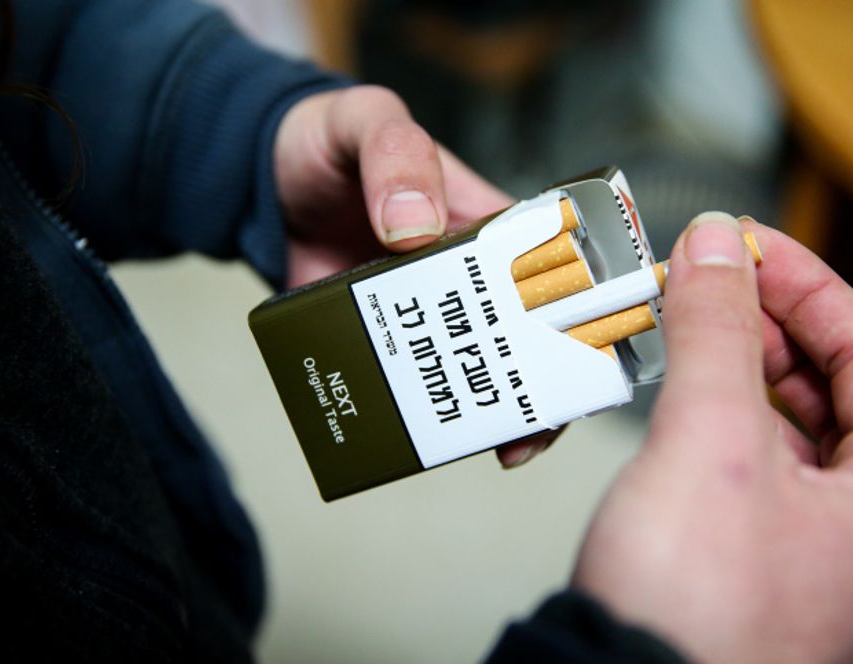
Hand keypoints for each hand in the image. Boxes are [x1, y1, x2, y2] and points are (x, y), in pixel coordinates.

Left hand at [272, 84, 551, 466]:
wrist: (261, 181)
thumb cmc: (330, 142)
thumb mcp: (368, 124)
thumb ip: (395, 156)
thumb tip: (414, 229)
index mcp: (486, 225)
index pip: (556, 269)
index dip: (580, 312)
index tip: (591, 358)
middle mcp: (464, 278)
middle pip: (520, 337)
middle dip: (540, 387)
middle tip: (532, 434)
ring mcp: (420, 314)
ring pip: (466, 369)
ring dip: (484, 410)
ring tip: (494, 450)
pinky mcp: (377, 339)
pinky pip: (401, 382)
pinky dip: (413, 414)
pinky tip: (421, 442)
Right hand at [572, 213, 852, 661]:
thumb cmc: (695, 614)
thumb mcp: (711, 439)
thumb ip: (716, 330)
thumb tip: (715, 249)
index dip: (809, 284)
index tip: (750, 245)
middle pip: (832, 386)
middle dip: (767, 323)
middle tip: (708, 279)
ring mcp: (809, 549)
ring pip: (784, 423)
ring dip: (735, 366)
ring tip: (684, 325)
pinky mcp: (750, 560)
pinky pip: (747, 462)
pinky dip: (714, 414)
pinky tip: (675, 393)